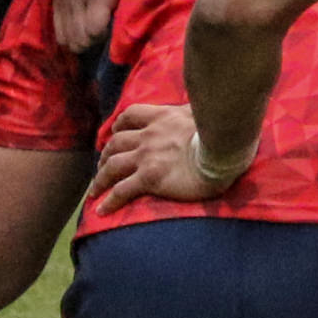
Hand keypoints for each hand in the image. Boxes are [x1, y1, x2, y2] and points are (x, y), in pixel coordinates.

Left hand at [52, 0, 155, 55]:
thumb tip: (84, 13)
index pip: (60, 31)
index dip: (77, 39)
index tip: (94, 39)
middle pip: (69, 38)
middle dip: (86, 43)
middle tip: (105, 38)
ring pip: (82, 37)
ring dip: (96, 40)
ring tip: (111, 32)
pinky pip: (96, 29)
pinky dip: (105, 33)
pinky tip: (116, 26)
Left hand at [88, 102, 231, 210]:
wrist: (223, 149)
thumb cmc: (221, 131)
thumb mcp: (203, 111)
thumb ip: (194, 110)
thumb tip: (200, 106)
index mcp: (162, 117)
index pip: (131, 115)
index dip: (119, 124)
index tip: (115, 132)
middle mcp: (149, 136)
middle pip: (116, 142)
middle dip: (105, 154)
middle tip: (103, 165)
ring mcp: (147, 157)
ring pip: (112, 166)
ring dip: (100, 178)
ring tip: (94, 190)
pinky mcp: (150, 178)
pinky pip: (122, 191)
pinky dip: (109, 201)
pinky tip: (101, 211)